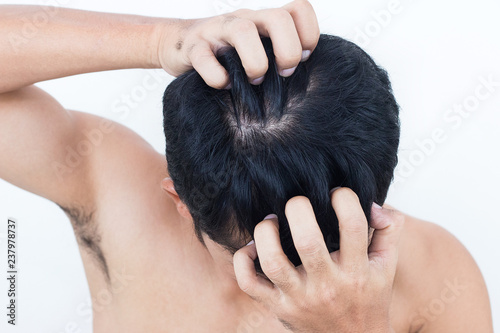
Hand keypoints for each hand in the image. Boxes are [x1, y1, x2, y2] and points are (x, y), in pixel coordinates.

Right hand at [157, 0, 319, 88]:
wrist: (179, 47)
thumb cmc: (227, 56)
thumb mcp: (256, 50)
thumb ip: (277, 56)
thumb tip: (305, 80)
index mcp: (263, 20)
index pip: (298, 10)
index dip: (308, 34)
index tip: (304, 59)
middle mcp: (243, 19)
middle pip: (277, 18)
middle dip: (288, 51)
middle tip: (283, 74)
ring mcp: (217, 31)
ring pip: (242, 31)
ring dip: (255, 62)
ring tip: (254, 80)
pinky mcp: (193, 47)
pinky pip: (204, 57)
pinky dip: (217, 76)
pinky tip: (223, 85)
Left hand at [233, 187, 404, 332]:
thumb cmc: (368, 298)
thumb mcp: (386, 266)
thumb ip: (388, 230)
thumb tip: (372, 203)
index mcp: (358, 271)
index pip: (353, 225)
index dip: (344, 198)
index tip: (336, 194)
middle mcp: (328, 286)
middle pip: (307, 241)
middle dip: (298, 209)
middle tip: (297, 203)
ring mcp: (300, 298)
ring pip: (273, 261)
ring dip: (265, 233)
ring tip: (271, 222)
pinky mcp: (278, 307)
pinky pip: (249, 283)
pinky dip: (243, 260)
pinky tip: (254, 247)